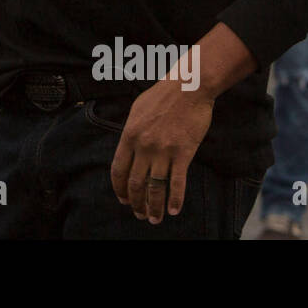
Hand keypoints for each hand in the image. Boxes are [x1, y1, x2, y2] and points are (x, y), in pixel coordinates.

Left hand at [109, 79, 214, 224]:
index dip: (119, 188)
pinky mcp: (183, 153)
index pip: (119, 169)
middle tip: (139, 214)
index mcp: (129, 135)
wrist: (188, 88)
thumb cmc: (162, 96)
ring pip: (155, 187)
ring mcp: (163, 150)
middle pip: (135, 182)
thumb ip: (131, 133)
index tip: (122, 199)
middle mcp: (144, 146)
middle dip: (136, 203)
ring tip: (154, 219)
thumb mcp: (137, 111)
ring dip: (153, 207)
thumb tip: (127, 151)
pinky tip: (173, 210)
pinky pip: (177, 182)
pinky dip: (174, 199)